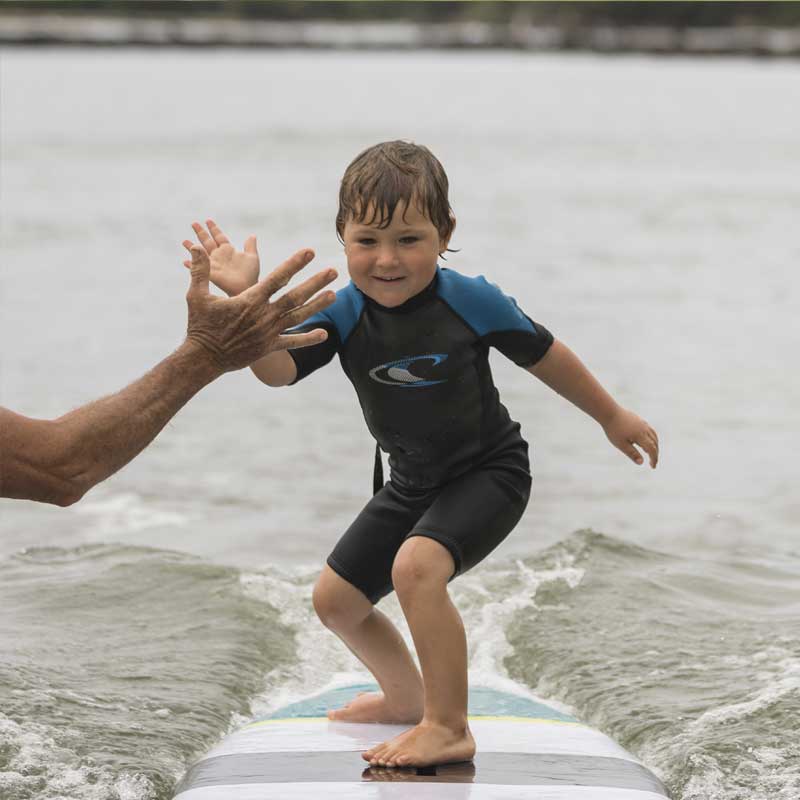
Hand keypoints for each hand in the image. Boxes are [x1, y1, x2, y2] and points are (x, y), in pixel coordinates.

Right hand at [183, 219, 258, 296]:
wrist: (247, 287)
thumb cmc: (250, 275)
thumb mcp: (252, 257)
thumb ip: (250, 246)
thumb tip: (252, 235)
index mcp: (228, 250)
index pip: (219, 236)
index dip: (214, 229)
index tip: (208, 220)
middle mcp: (219, 255)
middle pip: (207, 241)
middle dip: (200, 232)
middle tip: (193, 223)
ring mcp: (213, 263)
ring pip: (200, 252)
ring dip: (192, 247)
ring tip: (184, 241)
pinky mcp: (210, 272)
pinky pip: (198, 267)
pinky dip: (191, 264)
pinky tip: (185, 261)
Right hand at [185, 245, 335, 372]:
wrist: (204, 359)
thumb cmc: (200, 325)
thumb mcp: (196, 296)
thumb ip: (199, 271)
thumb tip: (194, 247)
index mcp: (250, 300)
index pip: (277, 278)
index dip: (295, 264)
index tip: (310, 251)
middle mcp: (264, 316)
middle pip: (295, 296)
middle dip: (315, 283)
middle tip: (333, 271)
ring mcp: (268, 333)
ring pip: (298, 317)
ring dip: (317, 305)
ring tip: (334, 295)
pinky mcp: (268, 347)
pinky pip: (292, 342)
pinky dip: (308, 339)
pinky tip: (324, 334)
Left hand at [603, 407, 658, 467]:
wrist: (609, 412)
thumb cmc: (613, 429)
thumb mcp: (621, 444)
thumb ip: (632, 453)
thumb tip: (641, 462)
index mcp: (641, 436)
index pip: (652, 449)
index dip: (654, 458)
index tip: (653, 467)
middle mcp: (644, 429)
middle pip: (655, 443)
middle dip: (655, 453)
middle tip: (653, 463)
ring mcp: (643, 423)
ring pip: (654, 436)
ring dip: (655, 445)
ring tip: (651, 453)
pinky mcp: (639, 420)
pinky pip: (650, 430)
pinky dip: (652, 438)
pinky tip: (646, 441)